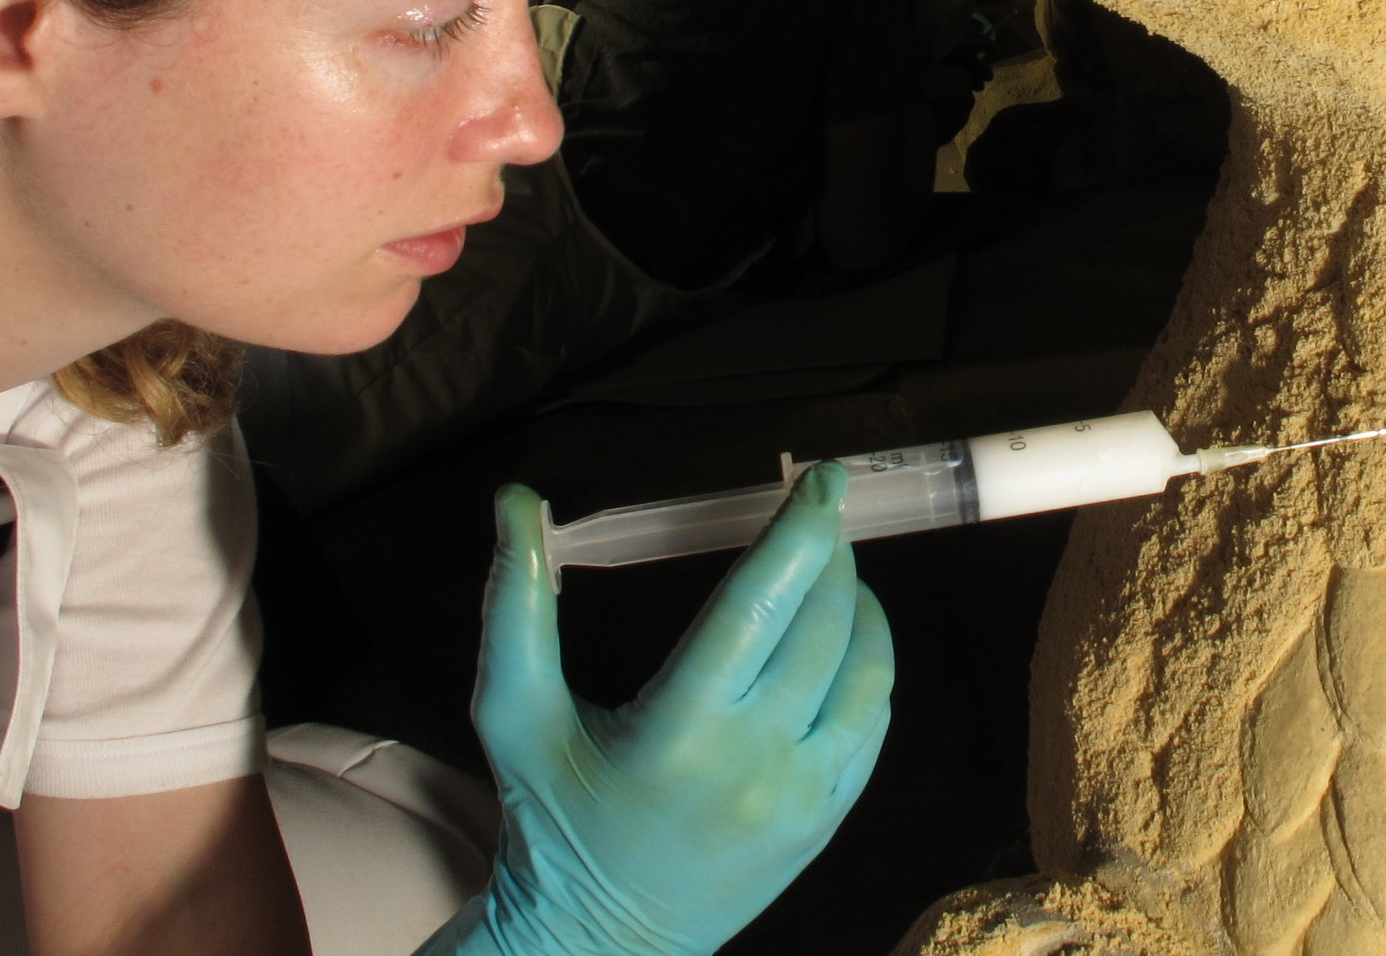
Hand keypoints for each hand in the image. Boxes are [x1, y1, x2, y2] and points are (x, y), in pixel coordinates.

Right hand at [419, 462, 893, 955]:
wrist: (594, 943)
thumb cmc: (547, 816)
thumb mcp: (513, 712)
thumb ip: (517, 602)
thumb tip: (515, 499)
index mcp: (680, 728)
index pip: (761, 602)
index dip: (800, 529)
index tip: (822, 477)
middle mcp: (754, 763)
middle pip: (824, 626)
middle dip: (830, 555)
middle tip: (818, 515)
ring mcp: (801, 799)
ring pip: (866, 672)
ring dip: (859, 606)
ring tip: (831, 570)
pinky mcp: (825, 822)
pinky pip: (871, 725)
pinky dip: (868, 667)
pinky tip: (841, 640)